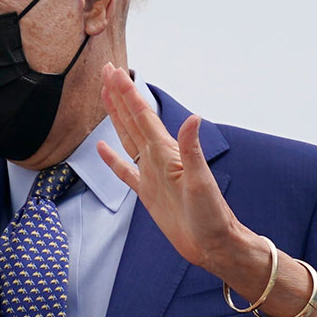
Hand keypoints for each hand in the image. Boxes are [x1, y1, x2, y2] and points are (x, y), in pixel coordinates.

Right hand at [95, 71, 259, 280]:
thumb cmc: (212, 215)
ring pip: (128, 139)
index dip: (127, 94)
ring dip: (116, 117)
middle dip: (120, 96)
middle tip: (107, 72)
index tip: (114, 72)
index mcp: (168, 153)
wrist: (214, 244)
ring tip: (105, 97)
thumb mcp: (201, 181)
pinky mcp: (148, 193)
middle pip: (133, 120)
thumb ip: (193, 149)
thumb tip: (192, 118)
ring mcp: (152, 175)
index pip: (143, 116)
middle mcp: (158, 159)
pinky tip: (102, 147)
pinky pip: (125, 171)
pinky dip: (112, 159)